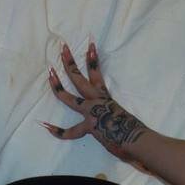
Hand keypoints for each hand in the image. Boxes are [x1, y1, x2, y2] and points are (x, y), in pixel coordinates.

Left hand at [42, 39, 150, 173]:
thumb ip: (114, 118)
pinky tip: (45, 126)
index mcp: (105, 98)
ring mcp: (91, 113)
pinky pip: (69, 131)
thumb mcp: (123, 118)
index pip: (97, 74)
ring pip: (70, 97)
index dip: (92, 59)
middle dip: (70, 62)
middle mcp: (97, 101)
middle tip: (63, 47)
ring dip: (58, 85)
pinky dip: (58, 131)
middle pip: (79, 78)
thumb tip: (111, 123)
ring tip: (50, 72)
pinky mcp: (89, 127)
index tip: (90, 45)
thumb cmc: (135, 132)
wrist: (139, 139)